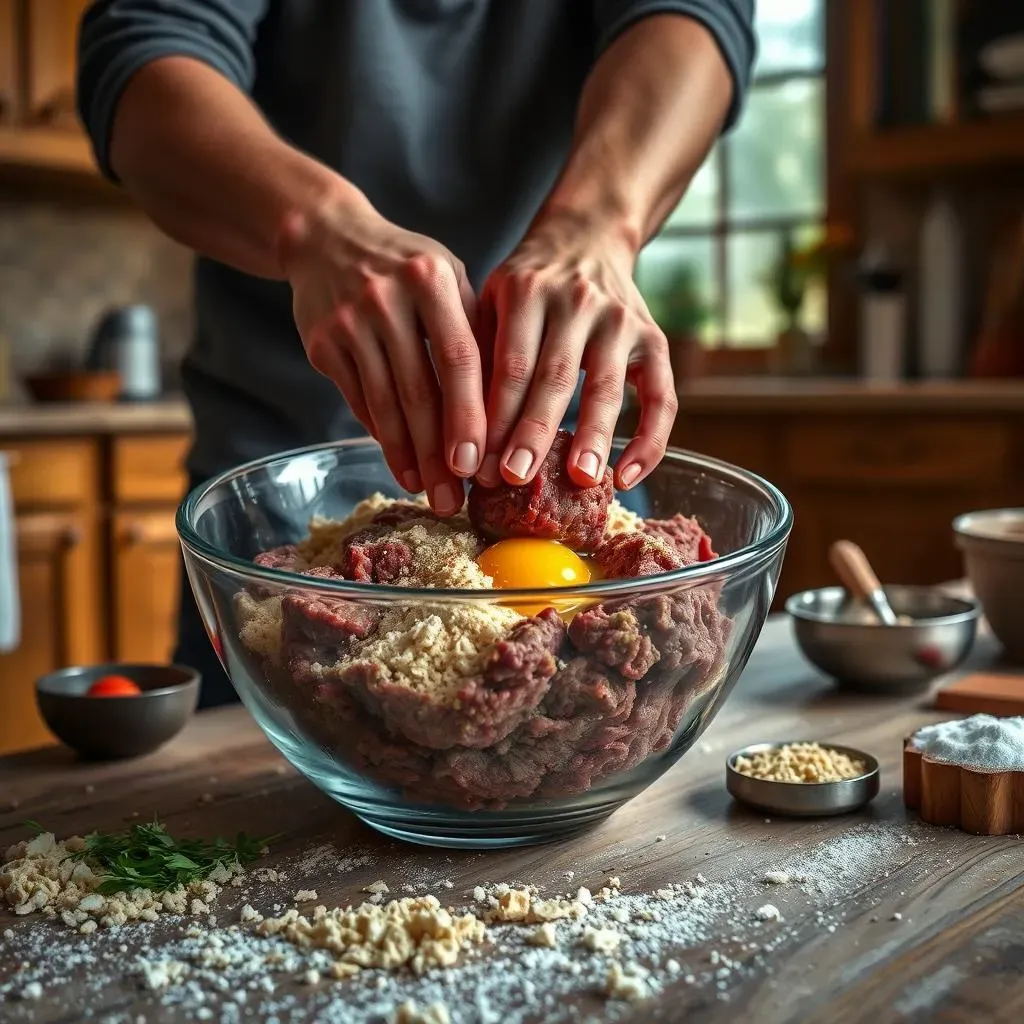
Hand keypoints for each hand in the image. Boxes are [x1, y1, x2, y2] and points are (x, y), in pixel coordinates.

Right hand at [279, 187, 484, 514]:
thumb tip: (507, 408)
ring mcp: (349, 323)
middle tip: (456, 499)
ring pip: (385, 404)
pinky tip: (401, 466)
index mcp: (431, 279)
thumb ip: (476, 329)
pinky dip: (382, 438)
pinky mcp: (322, 344)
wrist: (326, 237)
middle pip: (419, 391)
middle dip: (439, 453)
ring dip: (408, 456)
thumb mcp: (448, 277)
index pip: (459, 358)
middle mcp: (387, 299)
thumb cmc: (407, 267)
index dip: (470, 416)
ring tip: (430, 493)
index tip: (479, 463)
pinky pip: (359, 401)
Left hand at [476, 211, 677, 490]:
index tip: (477, 465)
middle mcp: (577, 301)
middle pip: (555, 377)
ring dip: (594, 437)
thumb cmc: (527, 288)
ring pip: (607, 387)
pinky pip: (661, 396)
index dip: (494, 418)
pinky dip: (650, 440)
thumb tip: (459, 438)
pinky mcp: (653, 339)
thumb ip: (481, 358)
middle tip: (516, 478)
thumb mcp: (493, 303)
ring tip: (580, 480)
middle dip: (534, 432)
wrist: (586, 237)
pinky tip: (628, 477)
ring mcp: (620, 320)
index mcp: (527, 290)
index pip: (510, 364)